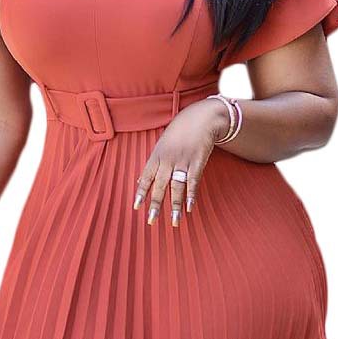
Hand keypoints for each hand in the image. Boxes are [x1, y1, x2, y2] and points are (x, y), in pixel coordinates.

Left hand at [133, 98, 229, 225]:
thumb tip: (139, 181)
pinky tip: (189, 207)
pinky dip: (191, 195)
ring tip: (174, 221)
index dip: (141, 193)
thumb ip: (152, 164)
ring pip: (176, 187)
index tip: (136, 207)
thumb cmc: (179, 132)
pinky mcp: (197, 162)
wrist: (201, 117)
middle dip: (155, 204)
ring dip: (175, 205)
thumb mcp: (161, 145)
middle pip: (160, 185)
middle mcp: (168, 159)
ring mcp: (183, 161)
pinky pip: (193, 181)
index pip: (146, 177)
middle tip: (151, 221)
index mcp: (157, 155)